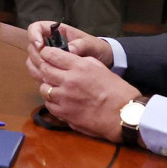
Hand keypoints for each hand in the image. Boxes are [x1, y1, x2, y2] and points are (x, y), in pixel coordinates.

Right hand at [24, 22, 114, 78]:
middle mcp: (49, 42)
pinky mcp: (50, 68)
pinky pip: (38, 71)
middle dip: (36, 55)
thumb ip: (80, 45)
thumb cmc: (97, 48)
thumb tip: (69, 49)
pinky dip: (40, 76)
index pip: (35, 28)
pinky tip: (49, 81)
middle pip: (31, 46)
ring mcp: (48, 56)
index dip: (34, 35)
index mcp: (56, 31)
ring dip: (36, 67)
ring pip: (32, 59)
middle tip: (45, 65)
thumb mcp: (91, 44)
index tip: (40, 46)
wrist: (102, 60)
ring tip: (47, 75)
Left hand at [25, 43, 140, 142]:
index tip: (47, 54)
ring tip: (56, 87)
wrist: (123, 114)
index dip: (47, 53)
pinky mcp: (64, 113)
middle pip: (44, 69)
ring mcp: (64, 98)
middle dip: (46, 68)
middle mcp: (69, 80)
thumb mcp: (101, 68)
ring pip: (43, 87)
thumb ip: (82, 62)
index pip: (52, 55)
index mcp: (79, 66)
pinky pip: (48, 104)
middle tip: (51, 70)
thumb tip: (68, 60)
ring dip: (48, 86)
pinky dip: (52, 101)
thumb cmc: (116, 91)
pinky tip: (60, 100)